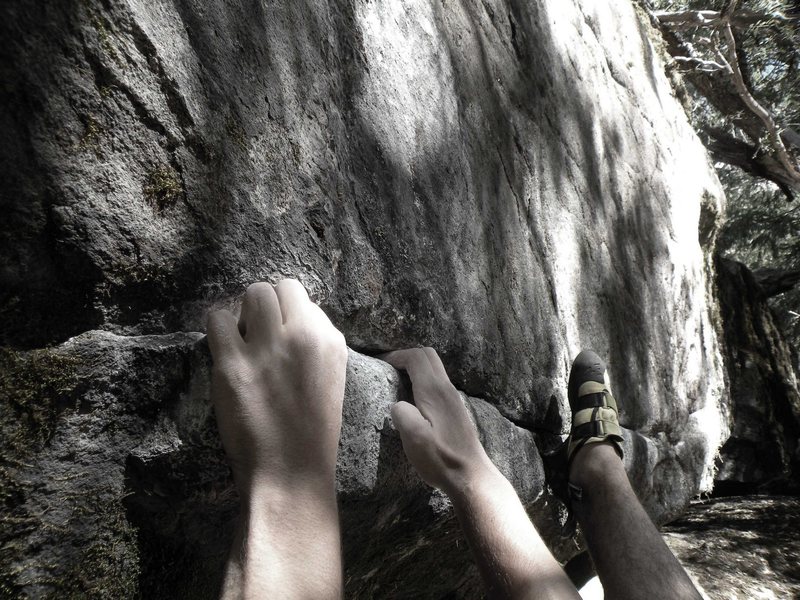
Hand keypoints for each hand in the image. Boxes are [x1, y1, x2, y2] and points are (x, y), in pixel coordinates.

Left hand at [206, 279, 347, 498]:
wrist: (291, 471)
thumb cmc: (312, 429)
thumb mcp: (331, 377)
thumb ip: (315, 343)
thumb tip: (292, 316)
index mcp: (329, 341)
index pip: (302, 296)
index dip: (286, 311)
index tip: (279, 331)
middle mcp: (302, 336)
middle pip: (278, 287)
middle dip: (265, 305)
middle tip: (258, 332)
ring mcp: (267, 348)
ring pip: (252, 294)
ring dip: (244, 312)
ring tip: (242, 338)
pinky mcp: (233, 364)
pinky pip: (218, 318)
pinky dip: (219, 328)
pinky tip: (224, 349)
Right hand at [381, 347, 494, 496]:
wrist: (471, 476)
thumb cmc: (441, 459)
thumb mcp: (414, 439)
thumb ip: (402, 414)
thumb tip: (397, 404)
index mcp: (434, 391)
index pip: (416, 357)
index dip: (396, 355)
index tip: (380, 364)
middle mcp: (446, 389)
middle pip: (428, 356)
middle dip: (406, 356)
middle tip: (387, 368)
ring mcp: (453, 398)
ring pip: (434, 368)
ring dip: (415, 368)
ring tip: (396, 382)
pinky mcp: (455, 409)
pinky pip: (437, 382)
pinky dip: (422, 380)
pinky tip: (413, 400)